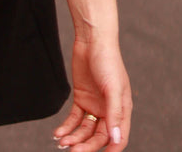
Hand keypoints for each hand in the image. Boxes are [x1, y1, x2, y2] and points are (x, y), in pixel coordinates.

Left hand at [53, 34, 131, 151]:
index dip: (110, 149)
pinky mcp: (81, 98)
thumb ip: (114, 114)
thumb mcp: (113, 89)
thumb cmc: (108, 61)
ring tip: (62, 143)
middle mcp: (109, 111)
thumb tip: (116, 139)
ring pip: (85, 130)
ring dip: (74, 138)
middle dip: (86, 145)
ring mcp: (94, 105)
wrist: (92, 40)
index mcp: (122, 110)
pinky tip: (59, 133)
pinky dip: (67, 127)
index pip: (118, 138)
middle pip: (98, 137)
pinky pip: (74, 119)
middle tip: (73, 151)